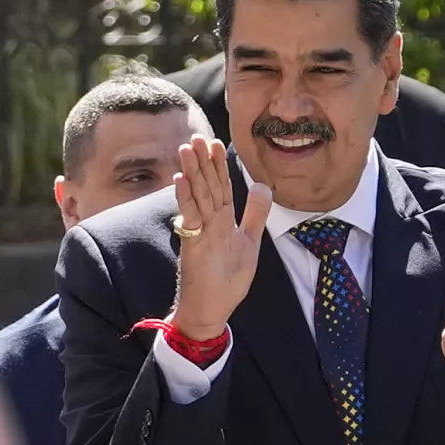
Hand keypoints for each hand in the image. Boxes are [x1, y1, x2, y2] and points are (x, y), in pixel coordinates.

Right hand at [168, 136, 272, 341]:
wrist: (213, 309)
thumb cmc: (227, 279)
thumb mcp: (249, 242)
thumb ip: (255, 214)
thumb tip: (263, 186)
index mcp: (223, 220)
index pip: (222, 186)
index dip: (219, 165)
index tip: (217, 142)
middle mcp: (210, 222)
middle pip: (207, 185)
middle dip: (203, 161)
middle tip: (197, 136)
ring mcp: (200, 232)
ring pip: (197, 196)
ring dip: (192, 172)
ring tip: (186, 149)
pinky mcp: (193, 245)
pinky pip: (190, 219)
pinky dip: (186, 200)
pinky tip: (181, 180)